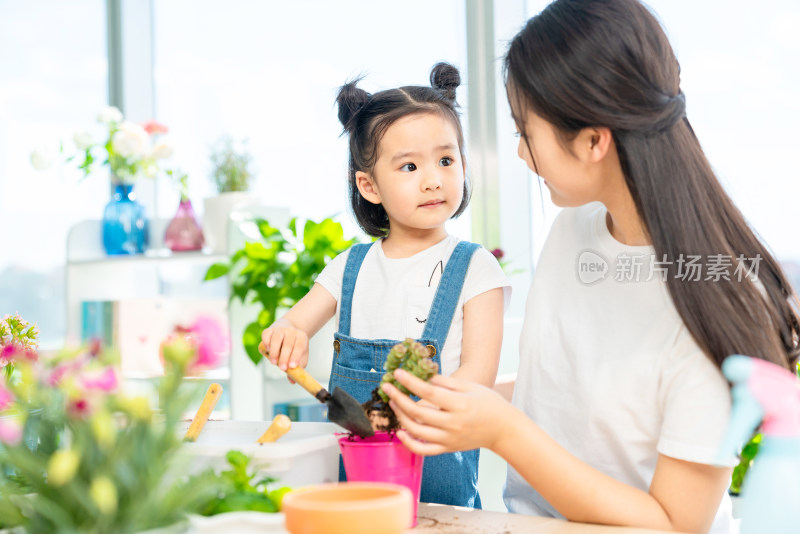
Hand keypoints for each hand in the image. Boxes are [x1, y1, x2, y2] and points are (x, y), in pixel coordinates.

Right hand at [261, 323, 308, 371]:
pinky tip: (268, 350)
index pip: (299, 346)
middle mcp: (291, 331)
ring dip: (274, 352)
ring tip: (273, 362)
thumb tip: (292, 381)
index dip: (296, 356)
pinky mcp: (270, 329)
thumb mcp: (300, 356)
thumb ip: (297, 368)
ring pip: (277, 338)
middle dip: (284, 357)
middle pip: (288, 344)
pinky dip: (266, 342)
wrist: (289, 330)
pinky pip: (267, 334)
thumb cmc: (295, 347)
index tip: (292, 366)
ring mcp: (280, 329)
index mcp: (301, 337)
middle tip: (282, 368)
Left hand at [381, 369, 511, 455]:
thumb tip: (424, 376)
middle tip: (388, 387)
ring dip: (401, 416)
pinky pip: (423, 450)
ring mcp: (449, 439)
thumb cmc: (489, 404)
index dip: (411, 383)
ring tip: (394, 403)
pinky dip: (409, 443)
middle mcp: (453, 424)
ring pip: (417, 431)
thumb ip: (446, 382)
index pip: (429, 393)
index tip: (398, 374)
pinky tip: (400, 431)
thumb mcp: (471, 387)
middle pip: (418, 412)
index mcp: (460, 405)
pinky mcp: (448, 449)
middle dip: (399, 398)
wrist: (504, 430)